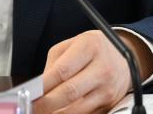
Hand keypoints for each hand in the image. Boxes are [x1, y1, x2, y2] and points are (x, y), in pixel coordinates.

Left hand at [33, 30, 152, 113]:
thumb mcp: (73, 44)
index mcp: (89, 47)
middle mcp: (102, 68)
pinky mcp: (109, 104)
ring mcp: (107, 88)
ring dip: (55, 112)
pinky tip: (58, 111)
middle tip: (32, 106)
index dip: (43, 85)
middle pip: (69, 92)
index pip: (62, 71)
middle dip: (46, 103)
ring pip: (76, 109)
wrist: (123, 57)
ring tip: (42, 110)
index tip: (29, 92)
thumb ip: (54, 63)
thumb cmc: (94, 49)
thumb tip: (39, 86)